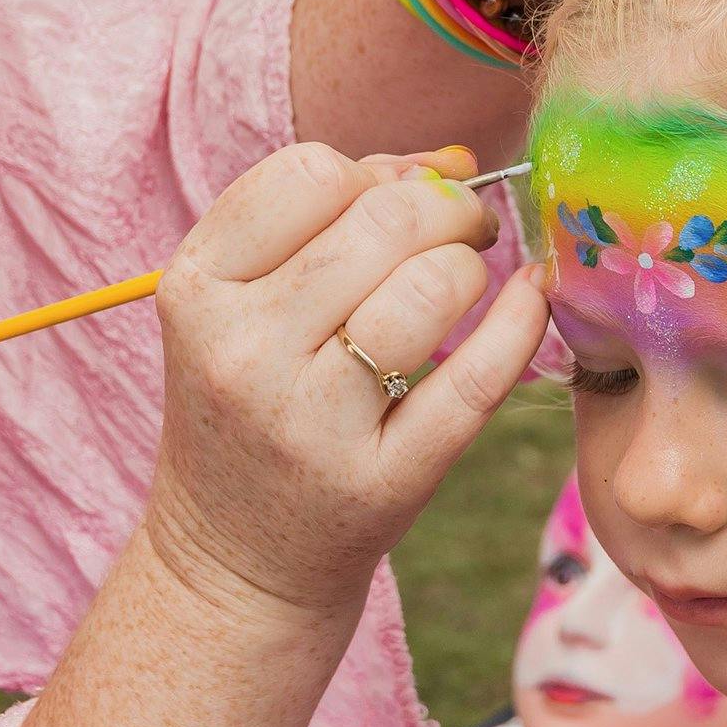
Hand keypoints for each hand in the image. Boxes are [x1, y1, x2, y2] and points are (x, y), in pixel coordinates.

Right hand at [142, 143, 551, 619]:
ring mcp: (309, 423)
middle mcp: (242, 352)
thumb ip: (328, 220)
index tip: (402, 200)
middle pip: (381, 222)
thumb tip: (448, 163)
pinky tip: (530, 303)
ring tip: (469, 282)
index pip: (307, 176)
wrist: (233, 563)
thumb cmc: (251, 408)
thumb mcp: (243, 308)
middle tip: (465, 228)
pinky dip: (520, 325)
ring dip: (472, 268)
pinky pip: (476, 380)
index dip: (376, 173)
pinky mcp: (380, 482)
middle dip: (447, 210)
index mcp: (196, 291)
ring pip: (428, 289)